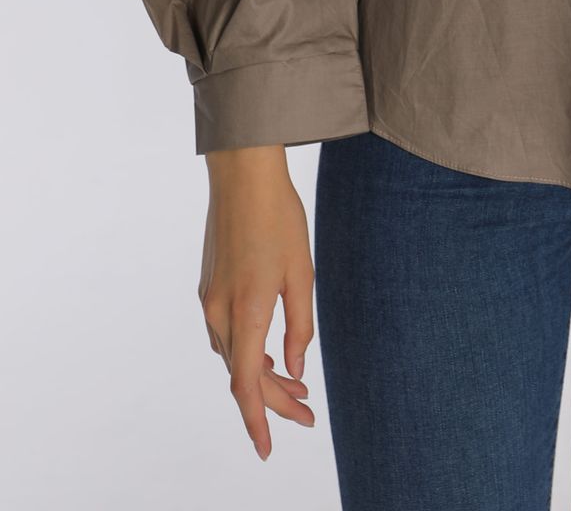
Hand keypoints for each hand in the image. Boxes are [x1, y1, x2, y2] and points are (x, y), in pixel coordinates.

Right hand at [199, 146, 315, 461]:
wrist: (242, 174)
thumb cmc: (279, 217)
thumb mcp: (303, 273)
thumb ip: (299, 326)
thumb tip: (294, 370)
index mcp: (246, 311)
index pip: (247, 386)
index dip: (259, 421)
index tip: (268, 450)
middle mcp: (219, 312)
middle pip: (242, 375)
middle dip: (272, 401)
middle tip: (306, 414)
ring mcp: (209, 299)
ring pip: (233, 357)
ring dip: (261, 376)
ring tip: (296, 387)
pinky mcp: (208, 286)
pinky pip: (225, 335)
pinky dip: (247, 352)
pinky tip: (269, 353)